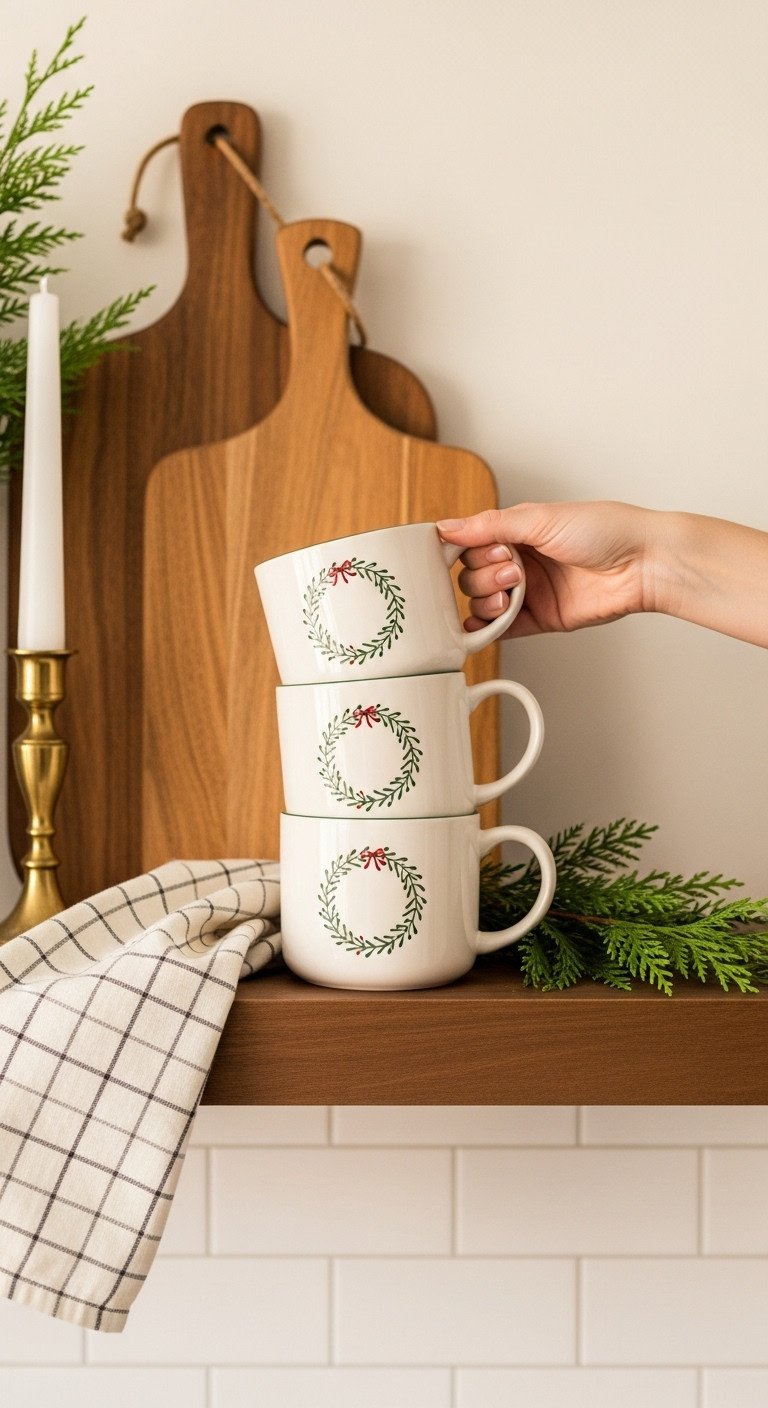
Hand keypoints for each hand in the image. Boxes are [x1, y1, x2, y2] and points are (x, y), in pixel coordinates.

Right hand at [438, 501, 656, 637]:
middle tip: (511, 568)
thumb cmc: (604, 530)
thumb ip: (489, 525)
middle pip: (471, 575)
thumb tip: (446, 528)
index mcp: (517, 531)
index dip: (467, 550)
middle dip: (483, 574)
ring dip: (487, 599)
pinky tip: (482, 624)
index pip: (471, 543)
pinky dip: (485, 629)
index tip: (467, 551)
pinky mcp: (539, 619)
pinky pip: (501, 630)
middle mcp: (520, 561)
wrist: (642, 563)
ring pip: (482, 602)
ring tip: (513, 591)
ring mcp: (529, 592)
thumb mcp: (540, 518)